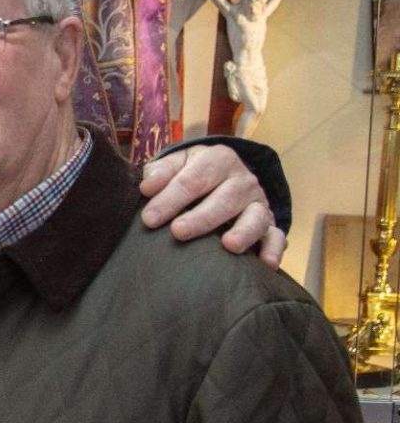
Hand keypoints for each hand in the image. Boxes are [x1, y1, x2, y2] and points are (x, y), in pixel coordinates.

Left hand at [139, 144, 285, 268]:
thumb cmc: (190, 173)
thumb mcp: (175, 164)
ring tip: (229, 246)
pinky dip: (273, 248)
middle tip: (178, 232)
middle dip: (201, 217)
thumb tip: (147, 186)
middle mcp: (242, 179)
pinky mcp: (268, 223)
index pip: (192, 179)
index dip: (170, 199)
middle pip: (224, 199)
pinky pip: (276, 236)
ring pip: (255, 216)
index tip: (149, 219)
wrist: (221, 174)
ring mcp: (258, 202)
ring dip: (243, 231)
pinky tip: (266, 264)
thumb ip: (159, 172)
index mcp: (217, 159)